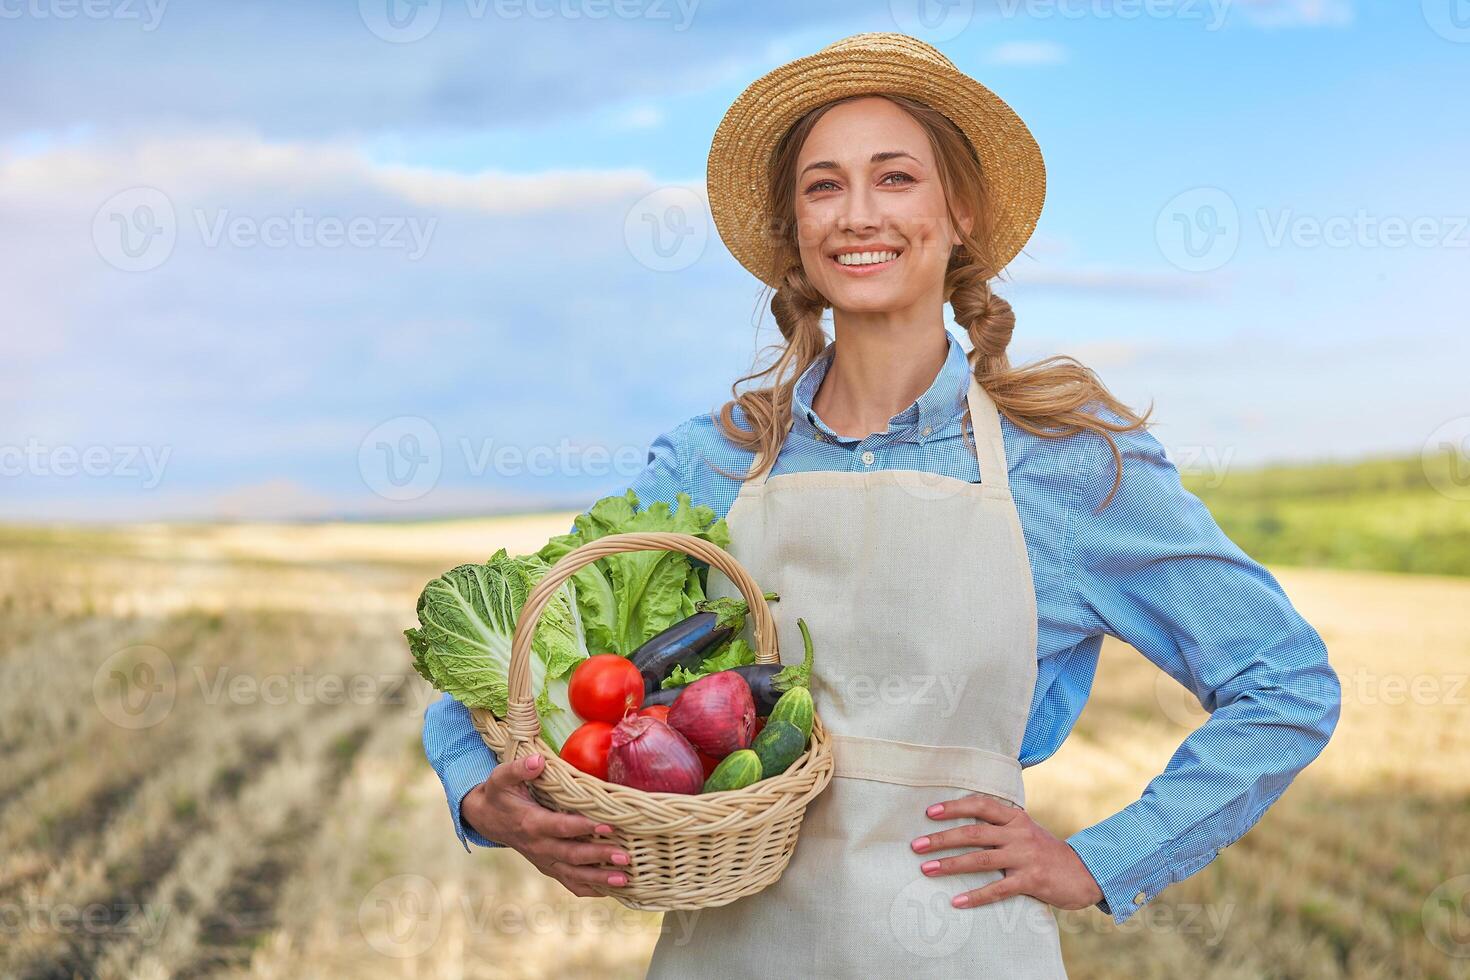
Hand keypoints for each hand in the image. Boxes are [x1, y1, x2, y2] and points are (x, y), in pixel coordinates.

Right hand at [461, 753, 630, 896]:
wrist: (487, 819)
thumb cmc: (500, 794)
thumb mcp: (501, 777)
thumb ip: (519, 769)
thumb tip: (538, 760)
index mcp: (531, 823)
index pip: (561, 827)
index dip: (584, 828)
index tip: (609, 825)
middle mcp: (539, 846)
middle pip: (572, 855)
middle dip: (599, 857)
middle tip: (625, 856)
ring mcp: (544, 860)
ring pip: (573, 875)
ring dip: (599, 879)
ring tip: (625, 879)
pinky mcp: (548, 867)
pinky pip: (570, 883)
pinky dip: (591, 890)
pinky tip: (613, 891)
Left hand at [910, 794, 1103, 910]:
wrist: (1084, 872)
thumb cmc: (1045, 852)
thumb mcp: (1025, 831)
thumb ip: (1000, 827)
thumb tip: (961, 825)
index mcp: (1015, 817)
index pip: (980, 805)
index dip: (954, 807)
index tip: (929, 813)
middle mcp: (1018, 833)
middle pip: (973, 832)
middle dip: (942, 838)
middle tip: (916, 846)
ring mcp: (1024, 857)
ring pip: (980, 859)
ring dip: (950, 864)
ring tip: (926, 869)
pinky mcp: (1031, 880)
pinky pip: (997, 889)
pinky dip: (975, 896)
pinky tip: (956, 901)